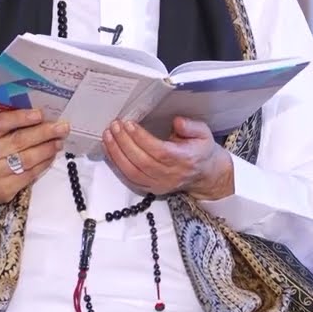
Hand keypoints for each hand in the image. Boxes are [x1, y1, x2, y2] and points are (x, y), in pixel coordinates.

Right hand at [0, 109, 68, 213]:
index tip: (40, 113)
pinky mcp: (4, 190)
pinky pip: (29, 175)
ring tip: (59, 141)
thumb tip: (35, 115)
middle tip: (62, 127)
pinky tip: (50, 156)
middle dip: (44, 133)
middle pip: (19, 142)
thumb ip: (1, 125)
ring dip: (47, 149)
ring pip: (27, 160)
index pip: (1, 124)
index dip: (21, 118)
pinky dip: (43, 164)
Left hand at [102, 117, 233, 199]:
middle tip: (114, 126)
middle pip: (142, 161)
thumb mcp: (204, 134)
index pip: (159, 151)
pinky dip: (116, 165)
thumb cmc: (200, 150)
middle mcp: (171, 175)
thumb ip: (191, 127)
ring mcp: (159, 184)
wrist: (204, 175)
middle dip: (124, 142)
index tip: (129, 124)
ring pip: (132, 172)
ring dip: (116, 153)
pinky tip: (109, 150)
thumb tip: (177, 122)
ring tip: (107, 135)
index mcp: (184, 160)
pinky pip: (129, 179)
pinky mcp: (151, 189)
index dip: (141, 138)